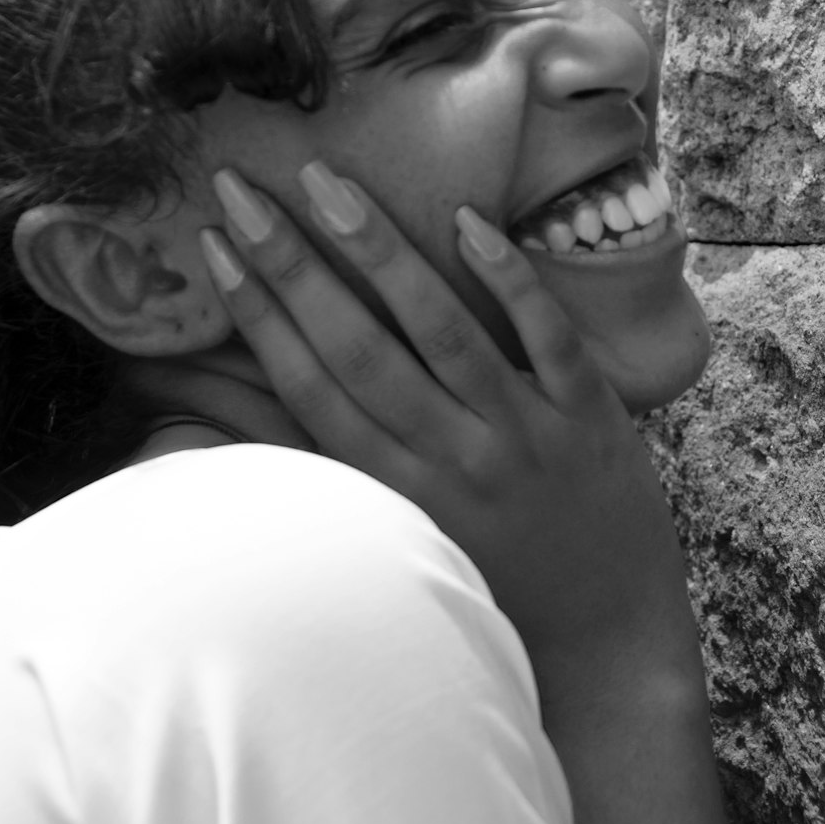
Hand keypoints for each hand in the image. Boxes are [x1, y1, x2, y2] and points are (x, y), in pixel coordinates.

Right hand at [199, 161, 692, 673]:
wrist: (610, 640)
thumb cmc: (493, 582)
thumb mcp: (404, 535)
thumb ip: (338, 471)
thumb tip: (242, 412)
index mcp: (393, 492)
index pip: (308, 388)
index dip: (256, 315)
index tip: (214, 245)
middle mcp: (450, 461)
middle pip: (357, 349)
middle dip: (292, 264)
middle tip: (241, 186)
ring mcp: (523, 435)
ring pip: (441, 331)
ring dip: (380, 253)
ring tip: (328, 182)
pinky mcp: (590, 416)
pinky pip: (545, 337)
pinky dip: (507, 278)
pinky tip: (466, 220)